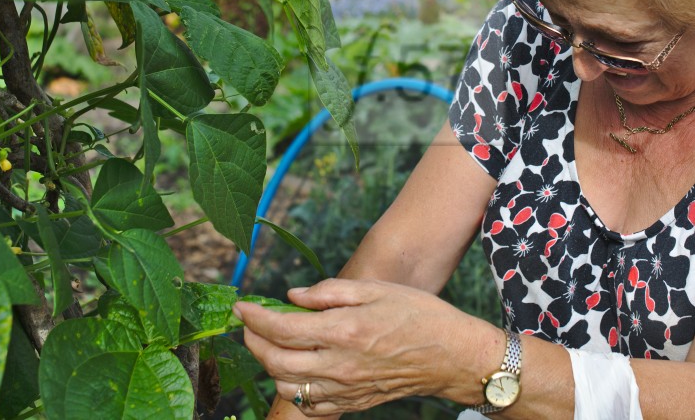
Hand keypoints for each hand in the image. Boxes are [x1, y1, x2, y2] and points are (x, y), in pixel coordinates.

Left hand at [234, 278, 494, 415]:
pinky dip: (294, 389)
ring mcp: (345, 389)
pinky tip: (297, 371)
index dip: (254, 317)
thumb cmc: (418, 314)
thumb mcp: (375, 289)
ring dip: (270, 365)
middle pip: (275, 361)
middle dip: (253, 342)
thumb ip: (329, 291)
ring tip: (273, 344)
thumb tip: (292, 296)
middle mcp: (339, 364)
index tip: (242, 306)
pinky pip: (310, 405)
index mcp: (343, 330)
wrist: (452, 356)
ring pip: (287, 386)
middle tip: (249, 324)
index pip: (281, 328)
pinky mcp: (353, 403)